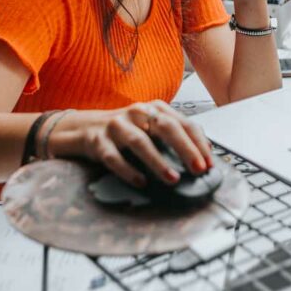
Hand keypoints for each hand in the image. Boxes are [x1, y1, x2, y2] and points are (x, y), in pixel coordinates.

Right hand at [49, 101, 212, 187]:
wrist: (81, 128)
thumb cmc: (123, 131)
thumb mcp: (149, 127)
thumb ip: (172, 136)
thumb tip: (203, 156)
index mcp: (153, 108)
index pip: (182, 122)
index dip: (198, 143)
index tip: (209, 163)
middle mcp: (136, 113)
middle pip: (165, 127)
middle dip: (185, 149)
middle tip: (198, 169)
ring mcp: (115, 126)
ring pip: (140, 142)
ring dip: (158, 162)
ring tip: (173, 179)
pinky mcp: (97, 141)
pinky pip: (113, 158)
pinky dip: (128, 170)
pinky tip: (140, 182)